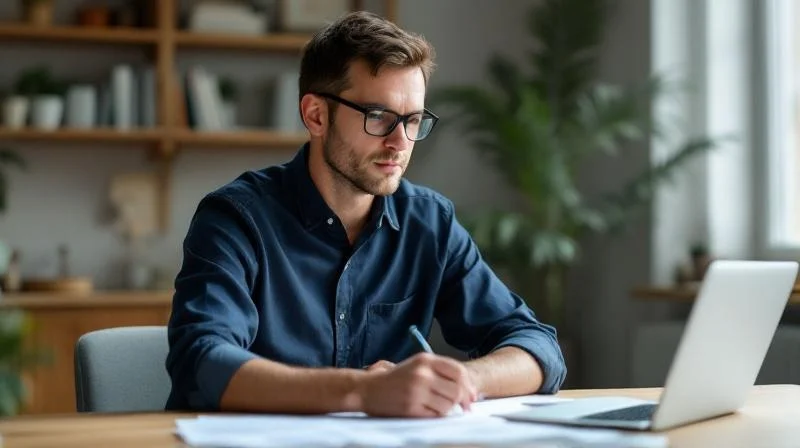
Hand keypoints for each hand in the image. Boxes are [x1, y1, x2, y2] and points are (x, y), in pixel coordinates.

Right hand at [357, 352, 478, 417]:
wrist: (368, 389)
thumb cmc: (395, 379)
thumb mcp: (417, 366)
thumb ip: (441, 372)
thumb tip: (469, 388)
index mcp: (425, 360)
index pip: (458, 371)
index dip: (469, 385)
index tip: (472, 395)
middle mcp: (422, 373)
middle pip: (456, 389)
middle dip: (463, 400)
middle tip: (464, 407)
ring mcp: (416, 390)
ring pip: (447, 404)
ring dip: (447, 409)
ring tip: (437, 406)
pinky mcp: (411, 407)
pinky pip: (435, 414)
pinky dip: (436, 415)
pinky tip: (427, 410)